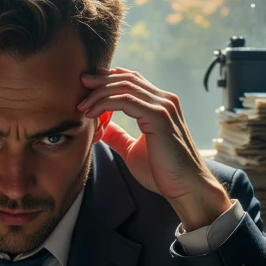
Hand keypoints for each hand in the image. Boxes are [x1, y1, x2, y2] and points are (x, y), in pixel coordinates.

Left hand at [77, 68, 231, 231]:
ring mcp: (163, 106)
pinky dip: (105, 104)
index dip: (108, 78)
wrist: (185, 187)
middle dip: (100, 80)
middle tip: (80, 85)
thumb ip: (118, 136)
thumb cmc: (163, 172)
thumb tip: (101, 127)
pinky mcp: (158, 116)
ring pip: (124, 86)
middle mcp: (164, 100)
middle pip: (126, 78)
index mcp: (160, 104)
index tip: (86, 86)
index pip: (132, 80)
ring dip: (99, 93)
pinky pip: (126, 100)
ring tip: (82, 105)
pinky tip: (92, 113)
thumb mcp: (133, 150)